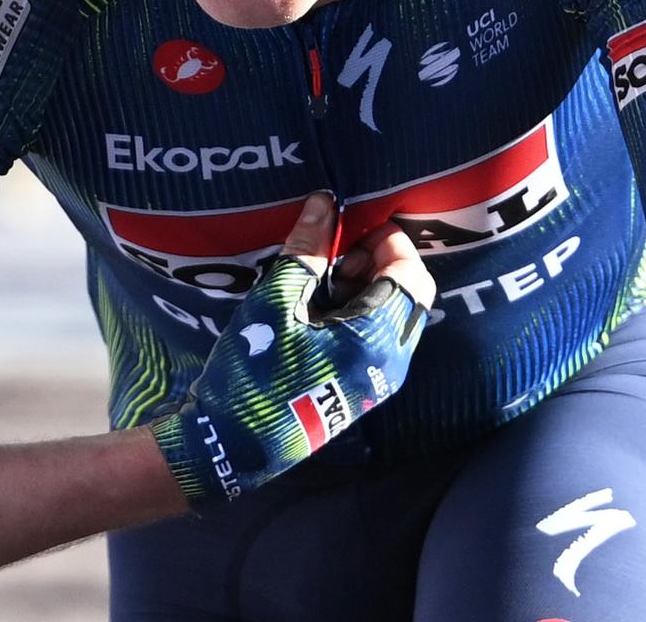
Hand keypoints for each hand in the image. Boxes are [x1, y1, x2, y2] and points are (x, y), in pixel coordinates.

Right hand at [150, 192, 434, 503]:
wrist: (233, 445)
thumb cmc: (252, 372)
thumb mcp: (275, 302)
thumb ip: (306, 250)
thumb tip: (325, 202)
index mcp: (374, 340)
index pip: (410, 275)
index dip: (387, 242)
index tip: (351, 227)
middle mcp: (389, 364)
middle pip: (412, 295)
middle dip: (382, 263)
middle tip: (339, 252)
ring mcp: (379, 382)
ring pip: (398, 317)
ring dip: (372, 287)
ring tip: (325, 278)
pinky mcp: (364, 390)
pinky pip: (382, 339)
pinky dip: (364, 313)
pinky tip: (322, 308)